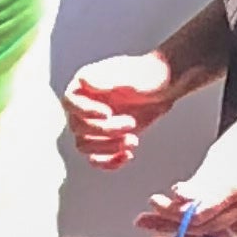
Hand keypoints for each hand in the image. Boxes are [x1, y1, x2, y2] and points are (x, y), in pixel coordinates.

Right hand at [63, 49, 183, 170]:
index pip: (70, 102)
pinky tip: (127, 155)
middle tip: (131, 123)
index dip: (85, 111)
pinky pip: (96, 158)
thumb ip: (109, 79)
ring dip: (108, 147)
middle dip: (105, 130)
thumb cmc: (150, 74)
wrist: (166, 86)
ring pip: (85, 145)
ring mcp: (93, 124)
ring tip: (133, 140)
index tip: (107, 113)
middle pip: (78, 127)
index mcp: (85, 86)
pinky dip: (109, 162)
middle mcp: (84, 106)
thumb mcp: (132, 75)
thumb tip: (85, 80)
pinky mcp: (105, 139)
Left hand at [138, 102, 236, 236]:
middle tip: (142, 221)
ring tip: (154, 233)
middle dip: (167, 227)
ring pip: (211, 236)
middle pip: (200, 228)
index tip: (153, 203)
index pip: (196, 213)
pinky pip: (225, 235)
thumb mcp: (227, 149)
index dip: (170, 213)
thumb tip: (180, 196)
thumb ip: (204, 179)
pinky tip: (185, 234)